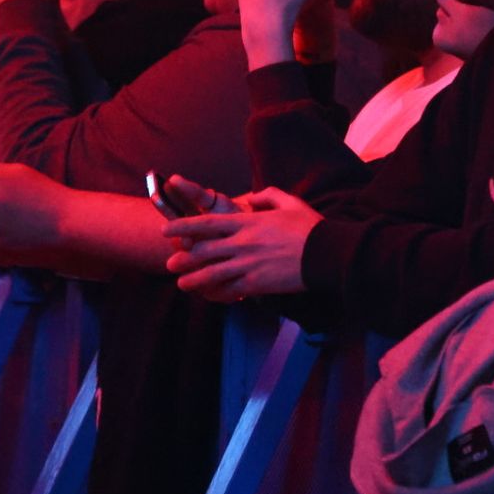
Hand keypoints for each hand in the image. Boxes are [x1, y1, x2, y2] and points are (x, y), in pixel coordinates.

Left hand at [161, 186, 319, 300]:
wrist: (326, 253)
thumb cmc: (309, 226)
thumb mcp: (289, 202)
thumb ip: (267, 196)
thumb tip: (252, 199)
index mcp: (247, 222)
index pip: (206, 224)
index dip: (183, 227)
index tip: (166, 230)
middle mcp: (242, 244)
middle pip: (203, 251)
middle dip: (184, 258)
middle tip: (170, 264)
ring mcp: (248, 265)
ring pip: (211, 274)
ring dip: (194, 280)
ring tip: (181, 284)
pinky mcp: (257, 284)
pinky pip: (231, 290)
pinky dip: (218, 293)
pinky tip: (210, 296)